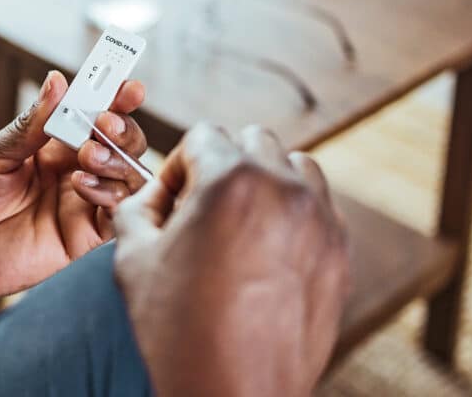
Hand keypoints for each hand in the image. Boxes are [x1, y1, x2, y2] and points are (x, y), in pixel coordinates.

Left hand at [0, 71, 148, 302]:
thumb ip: (31, 124)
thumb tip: (57, 82)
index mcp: (57, 144)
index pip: (97, 115)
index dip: (117, 99)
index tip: (128, 88)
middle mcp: (77, 169)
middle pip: (124, 143)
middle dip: (123, 129)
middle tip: (105, 124)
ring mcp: (84, 201)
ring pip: (130, 175)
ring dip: (117, 159)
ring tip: (89, 155)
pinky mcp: (86, 234)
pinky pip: (117, 212)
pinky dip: (109, 193)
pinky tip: (82, 184)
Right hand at [114, 124, 349, 396]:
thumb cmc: (177, 335)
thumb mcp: (133, 258)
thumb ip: (140, 206)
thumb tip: (157, 193)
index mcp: (231, 182)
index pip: (203, 136)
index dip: (178, 167)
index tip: (172, 201)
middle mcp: (284, 190)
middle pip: (252, 140)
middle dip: (222, 166)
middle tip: (201, 210)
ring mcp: (319, 221)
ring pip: (294, 165)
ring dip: (265, 180)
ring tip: (239, 223)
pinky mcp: (338, 254)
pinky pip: (319, 206)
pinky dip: (293, 212)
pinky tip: (267, 249)